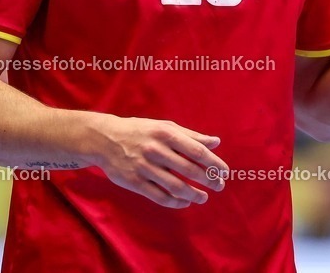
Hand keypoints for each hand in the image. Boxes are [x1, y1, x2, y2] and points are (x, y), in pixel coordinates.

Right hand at [91, 116, 228, 208]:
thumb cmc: (140, 131)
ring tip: (203, 197)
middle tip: (219, 186)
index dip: (214, 163)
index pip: (197, 150)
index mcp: (166, 133)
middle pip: (189, 170)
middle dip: (209, 180)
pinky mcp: (135, 182)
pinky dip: (175, 202)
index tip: (225, 172)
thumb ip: (191, 136)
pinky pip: (159, 196)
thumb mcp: (165, 127)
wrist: (105, 139)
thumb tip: (216, 142)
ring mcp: (144, 167)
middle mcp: (156, 150)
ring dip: (194, 194)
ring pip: (176, 187)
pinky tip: (185, 202)